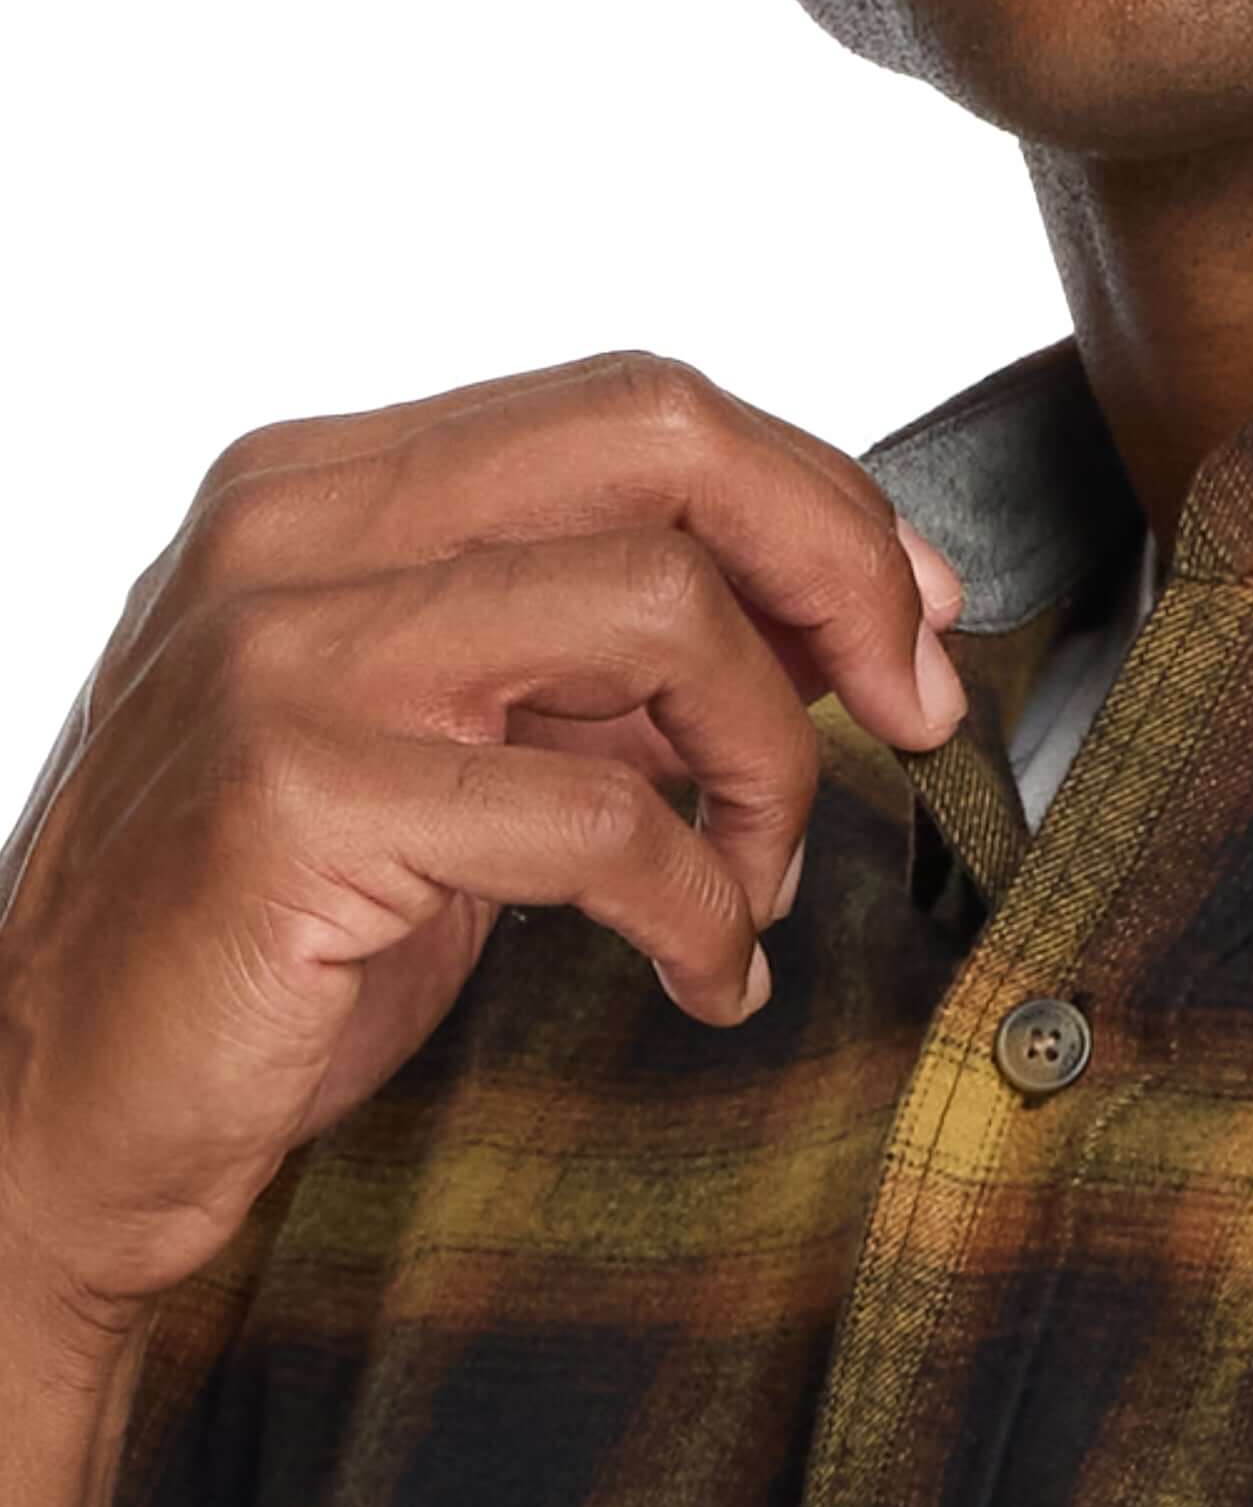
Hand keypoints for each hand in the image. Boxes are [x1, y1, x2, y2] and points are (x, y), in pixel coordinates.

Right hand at [0, 349, 965, 1335]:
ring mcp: (286, 654)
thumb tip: (819, 618)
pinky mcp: (301, 796)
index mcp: (332, 490)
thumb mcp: (447, 743)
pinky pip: (602, 813)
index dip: (810, 498)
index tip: (909, 609)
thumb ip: (591, 656)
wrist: (61, 1098)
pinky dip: (700, 904)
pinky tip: (703, 969)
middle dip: (836, 568)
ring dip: (770, 761)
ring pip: (657, 612)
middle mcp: (296, 533)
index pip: (633, 409)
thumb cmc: (264, 929)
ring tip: (752, 877)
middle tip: (913, 700)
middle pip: (661, 443)